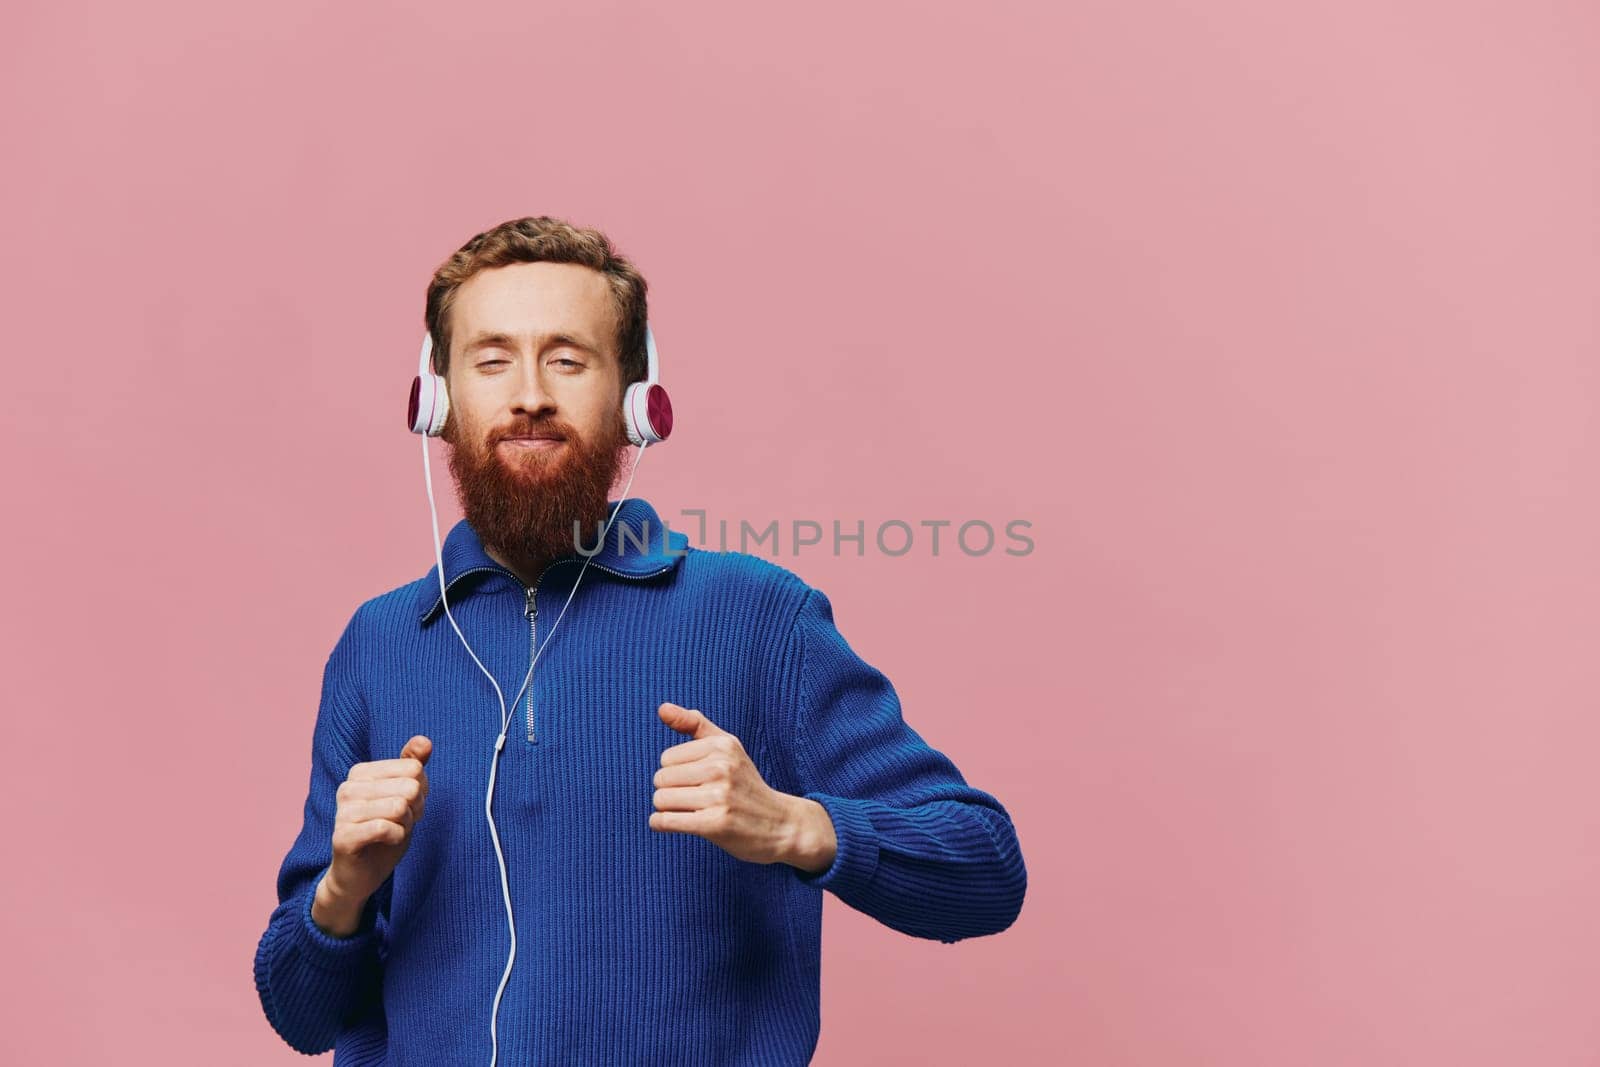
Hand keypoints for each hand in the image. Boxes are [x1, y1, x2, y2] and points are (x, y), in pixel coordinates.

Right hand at [316, 735, 431, 930]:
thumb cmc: (384, 833)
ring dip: (406, 824)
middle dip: (415, 809)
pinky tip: (387, 841)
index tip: (406, 807)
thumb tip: (424, 741)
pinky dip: (397, 836)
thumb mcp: (404, 796)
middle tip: (401, 822)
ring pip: (399, 807)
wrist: (360, 876)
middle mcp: (348, 788)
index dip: (420, 792)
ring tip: (393, 832)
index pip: (414, 769)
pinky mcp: (343, 837)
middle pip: (410, 786)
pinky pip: (386, 827)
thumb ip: (412, 765)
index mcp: (361, 772)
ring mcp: (342, 812)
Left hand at [650, 702, 834, 871]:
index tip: (698, 780)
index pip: (666, 758)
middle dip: (670, 791)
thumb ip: (694, 723)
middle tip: (696, 799)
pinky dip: (662, 824)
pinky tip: (677, 824)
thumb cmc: (746, 784)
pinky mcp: (715, 824)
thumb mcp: (727, 746)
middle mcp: (721, 767)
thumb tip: (662, 708)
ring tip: (692, 811)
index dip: (676, 772)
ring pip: (661, 799)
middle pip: (661, 779)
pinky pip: (666, 821)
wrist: (780, 824)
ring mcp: (719, 796)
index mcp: (722, 745)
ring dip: (668, 809)